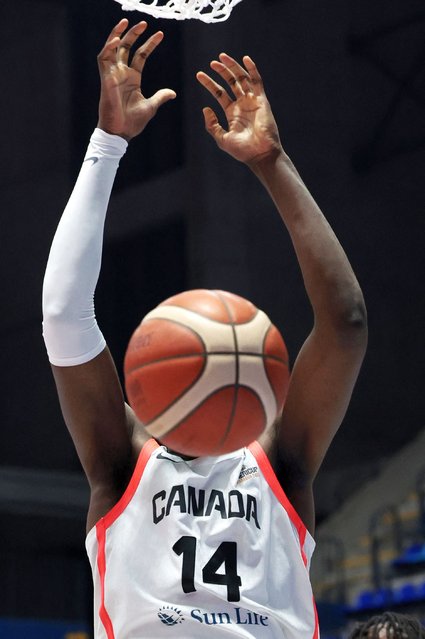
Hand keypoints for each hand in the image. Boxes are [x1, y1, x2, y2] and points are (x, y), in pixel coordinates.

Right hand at [97, 19, 175, 139]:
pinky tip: (116, 39)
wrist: (120, 132)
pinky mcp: (106, 79)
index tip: (160, 34)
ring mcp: (113, 75)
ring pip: (112, 48)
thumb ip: (160, 97)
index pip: (141, 55)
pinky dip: (108, 48)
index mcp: (133, 78)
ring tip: (127, 22)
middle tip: (144, 23)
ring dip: (118, 34)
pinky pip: (103, 59)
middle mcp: (122, 73)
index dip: (149, 44)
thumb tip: (173, 93)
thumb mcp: (151, 106)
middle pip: (126, 47)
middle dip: (134, 34)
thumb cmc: (132, 122)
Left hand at [196, 54, 282, 164]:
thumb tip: (205, 108)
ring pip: (242, 78)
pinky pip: (257, 81)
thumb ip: (212, 125)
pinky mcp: (261, 100)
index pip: (219, 93)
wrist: (259, 154)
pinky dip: (252, 69)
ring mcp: (252, 101)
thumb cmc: (242, 150)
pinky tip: (245, 59)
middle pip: (230, 82)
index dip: (210, 83)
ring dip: (233, 67)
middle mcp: (242, 104)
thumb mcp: (222, 138)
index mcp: (232, 113)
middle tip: (212, 63)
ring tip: (221, 58)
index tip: (199, 75)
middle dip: (221, 71)